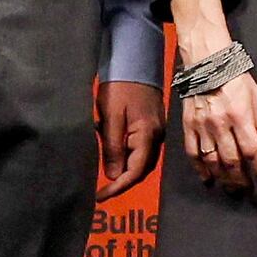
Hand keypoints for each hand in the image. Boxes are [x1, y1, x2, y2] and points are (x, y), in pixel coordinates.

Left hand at [94, 79, 162, 194]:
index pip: (135, 172)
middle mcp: (156, 136)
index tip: (100, 196)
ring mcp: (156, 130)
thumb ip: (111, 148)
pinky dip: (126, 154)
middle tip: (100, 187)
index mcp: (147, 135)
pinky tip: (111, 148)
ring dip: (123, 167)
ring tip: (103, 165)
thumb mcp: (111, 116)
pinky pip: (140, 147)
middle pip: (141, 169)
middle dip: (121, 180)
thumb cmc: (120, 86)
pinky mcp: (152, 124)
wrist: (134, 59)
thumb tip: (113, 176)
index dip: (118, 187)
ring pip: (140, 159)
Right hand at [181, 65, 256, 191]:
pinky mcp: (188, 125)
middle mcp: (221, 124)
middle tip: (247, 190)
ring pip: (212, 161)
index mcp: (240, 116)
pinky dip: (200, 169)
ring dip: (222, 178)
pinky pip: (193, 153)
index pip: (253, 150)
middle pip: (232, 160)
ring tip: (231, 189)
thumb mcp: (256, 96)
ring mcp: (202, 126)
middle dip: (241, 179)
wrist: (207, 62)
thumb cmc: (235, 77)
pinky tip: (208, 179)